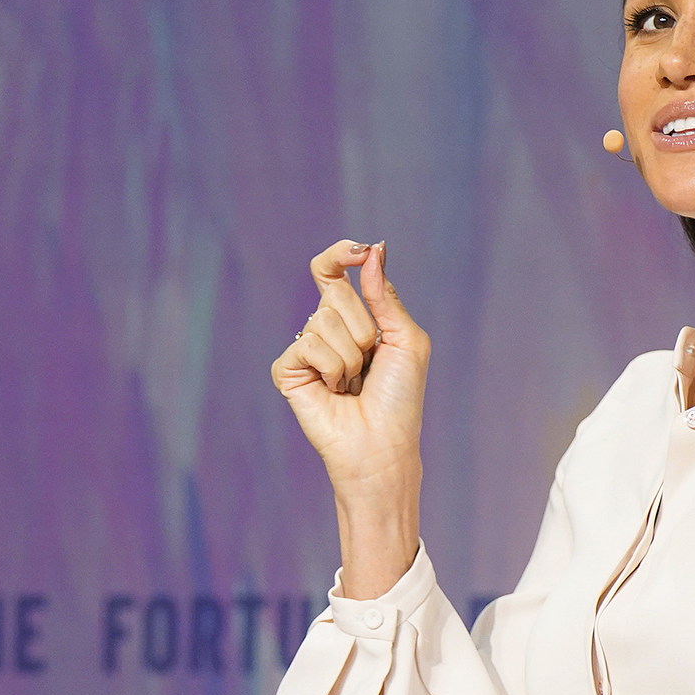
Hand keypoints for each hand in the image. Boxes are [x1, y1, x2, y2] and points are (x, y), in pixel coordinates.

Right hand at [271, 240, 428, 596]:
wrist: (383, 445)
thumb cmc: (399, 398)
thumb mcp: (406, 340)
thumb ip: (385, 296)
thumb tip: (372, 250)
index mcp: (353, 317)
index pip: (333, 271)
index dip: (341, 254)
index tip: (359, 249)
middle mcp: (325, 328)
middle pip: (335, 295)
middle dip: (363, 329)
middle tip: (369, 364)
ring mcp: (304, 350)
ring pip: (323, 322)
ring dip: (351, 356)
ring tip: (353, 384)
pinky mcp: (288, 371)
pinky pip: (305, 345)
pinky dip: (330, 369)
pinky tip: (332, 392)